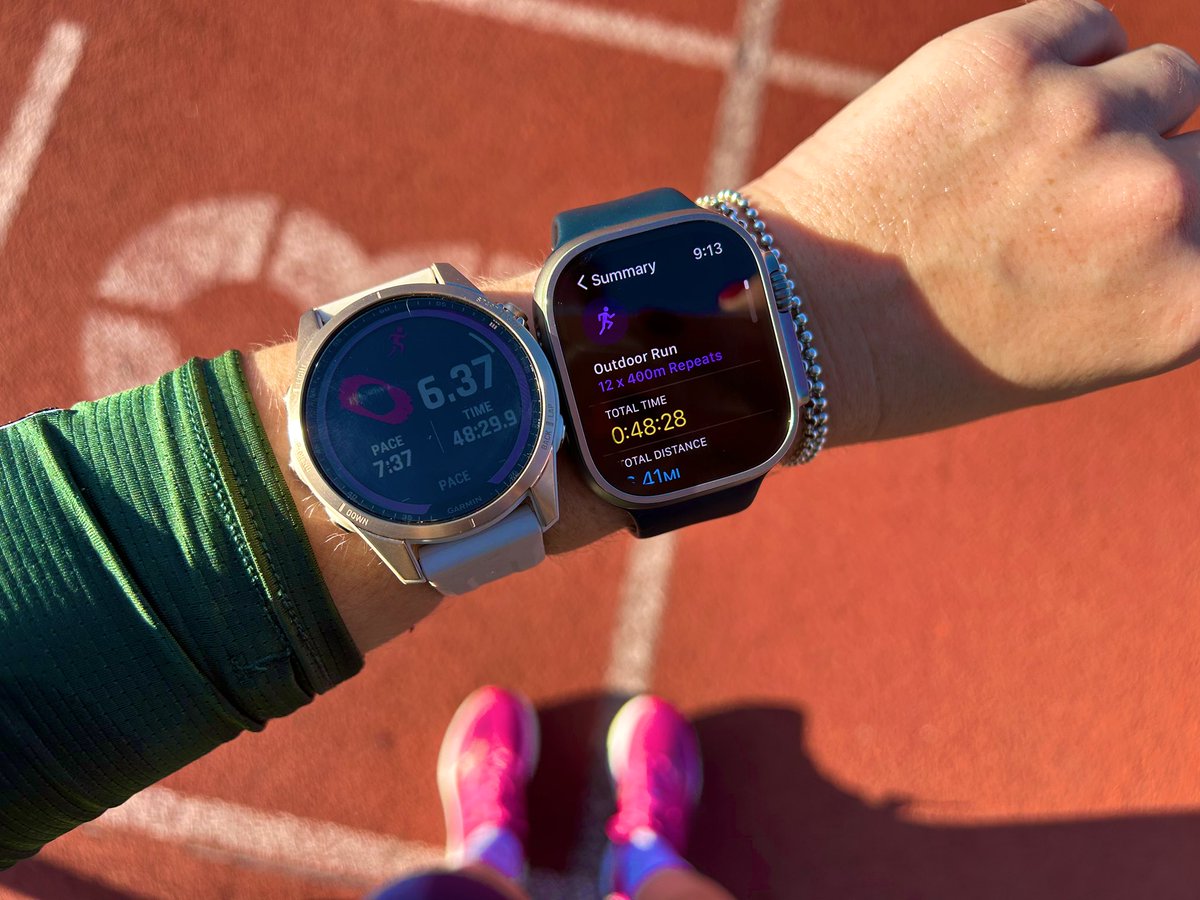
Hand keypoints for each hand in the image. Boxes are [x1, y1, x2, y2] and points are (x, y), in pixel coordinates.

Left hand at [748, 0, 1199, 442]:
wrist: (785, 322)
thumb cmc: (920, 360)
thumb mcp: (1078, 346)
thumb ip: (1157, 273)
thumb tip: (1190, 205)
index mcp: (1184, 303)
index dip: (1193, 226)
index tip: (1161, 221)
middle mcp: (1158, 202)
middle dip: (1166, 170)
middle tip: (1078, 201)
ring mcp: (1084, 118)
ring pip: (1166, 76)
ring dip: (1116, 109)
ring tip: (1033, 155)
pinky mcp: (1007, 55)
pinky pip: (1090, 24)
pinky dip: (1064, 55)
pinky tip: (1007, 103)